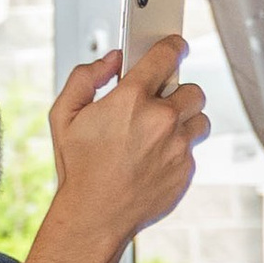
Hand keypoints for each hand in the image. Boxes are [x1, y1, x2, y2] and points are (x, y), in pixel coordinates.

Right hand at [43, 40, 210, 254]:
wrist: (95, 216)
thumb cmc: (79, 168)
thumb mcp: (64, 115)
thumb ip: (85, 77)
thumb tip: (111, 61)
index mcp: (131, 99)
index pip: (167, 55)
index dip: (174, 46)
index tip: (176, 46)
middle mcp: (160, 120)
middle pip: (192, 89)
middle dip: (177, 93)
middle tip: (158, 104)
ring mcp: (177, 147)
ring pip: (199, 119)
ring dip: (185, 121)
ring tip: (160, 132)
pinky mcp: (186, 170)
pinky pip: (193, 150)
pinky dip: (178, 151)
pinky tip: (154, 160)